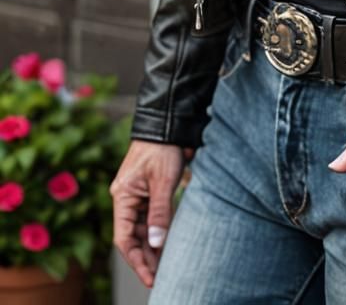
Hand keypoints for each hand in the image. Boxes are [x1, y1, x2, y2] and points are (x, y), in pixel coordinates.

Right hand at [110, 139, 186, 287]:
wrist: (167, 122)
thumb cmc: (163, 148)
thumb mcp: (163, 181)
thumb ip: (160, 213)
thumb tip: (156, 244)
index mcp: (122, 196)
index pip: (124, 238)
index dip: (136, 260)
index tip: (150, 278)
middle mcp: (126, 199)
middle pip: (133, 237)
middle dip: (146, 257)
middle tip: (162, 276)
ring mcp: (137, 196)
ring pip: (142, 229)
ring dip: (153, 247)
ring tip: (166, 266)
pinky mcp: (148, 192)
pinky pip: (150, 218)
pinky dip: (158, 232)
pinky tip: (167, 245)